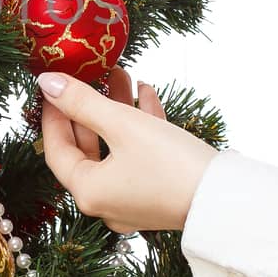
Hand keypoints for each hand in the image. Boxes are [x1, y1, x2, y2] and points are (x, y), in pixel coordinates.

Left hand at [37, 66, 216, 232]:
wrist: (230, 200)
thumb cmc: (172, 164)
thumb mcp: (122, 124)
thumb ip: (81, 101)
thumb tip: (46, 82)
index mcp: (89, 191)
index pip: (57, 150)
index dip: (53, 114)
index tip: (54, 87)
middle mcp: (107, 201)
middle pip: (87, 147)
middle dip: (91, 106)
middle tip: (90, 75)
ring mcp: (134, 199)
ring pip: (116, 147)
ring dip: (117, 110)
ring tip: (123, 75)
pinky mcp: (159, 193)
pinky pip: (139, 156)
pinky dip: (140, 127)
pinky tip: (147, 94)